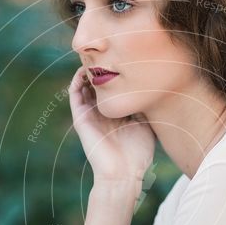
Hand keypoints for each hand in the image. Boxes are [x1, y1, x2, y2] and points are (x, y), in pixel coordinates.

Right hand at [68, 66, 156, 181]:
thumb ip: (143, 106)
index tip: (125, 56)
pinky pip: (74, 94)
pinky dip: (77, 80)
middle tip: (108, 49)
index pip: (114, 88)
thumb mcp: (145, 124)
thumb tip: (151, 86)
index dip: (117, 73)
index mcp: (116, 114)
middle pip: (98, 84)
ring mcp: (90, 115)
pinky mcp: (80, 118)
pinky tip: (85, 68)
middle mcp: (102, 113)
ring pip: (84, 86)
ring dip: (88, 71)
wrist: (123, 174)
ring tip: (96, 55)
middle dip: (101, 67)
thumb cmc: (137, 155)